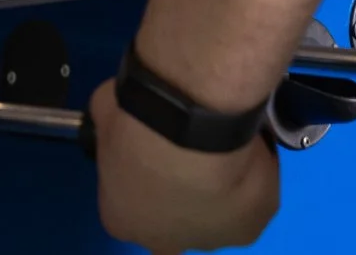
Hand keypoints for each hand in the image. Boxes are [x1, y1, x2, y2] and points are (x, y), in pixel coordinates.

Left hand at [88, 78, 278, 254]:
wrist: (192, 127)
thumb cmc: (136, 119)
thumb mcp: (103, 113)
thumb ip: (110, 126)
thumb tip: (117, 114)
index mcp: (122, 220)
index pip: (125, 208)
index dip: (137, 177)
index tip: (147, 151)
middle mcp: (165, 242)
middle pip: (172, 225)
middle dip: (179, 197)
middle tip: (186, 156)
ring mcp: (212, 239)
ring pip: (215, 218)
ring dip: (218, 191)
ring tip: (220, 146)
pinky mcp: (252, 227)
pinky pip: (251, 202)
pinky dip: (250, 179)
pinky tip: (245, 148)